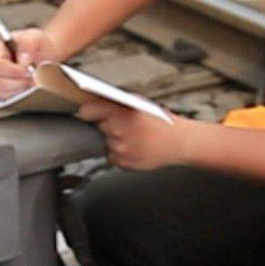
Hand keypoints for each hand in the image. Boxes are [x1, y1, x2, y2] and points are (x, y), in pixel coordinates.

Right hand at [0, 28, 58, 97]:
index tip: (28, 71)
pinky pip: (5, 98)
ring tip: (30, 81)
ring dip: (19, 88)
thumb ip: (28, 43)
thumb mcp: (35, 37)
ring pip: (0, 91)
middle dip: (17, 82)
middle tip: (32, 78)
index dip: (12, 70)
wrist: (43, 55)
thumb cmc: (36, 45)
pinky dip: (18, 94)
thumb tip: (22, 60)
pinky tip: (26, 86)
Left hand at [77, 100, 198, 170]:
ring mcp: (121, 149)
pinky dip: (120, 153)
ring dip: (115, 140)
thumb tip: (95, 102)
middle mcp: (119, 131)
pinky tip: (135, 148)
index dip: (87, 112)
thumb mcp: (141, 104)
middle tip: (124, 125)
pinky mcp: (124, 163)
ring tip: (134, 137)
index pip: (89, 111)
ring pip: (106, 142)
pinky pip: (113, 156)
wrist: (179, 142)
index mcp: (123, 112)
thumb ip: (118, 104)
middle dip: (107, 125)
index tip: (84, 113)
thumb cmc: (161, 121)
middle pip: (99, 127)